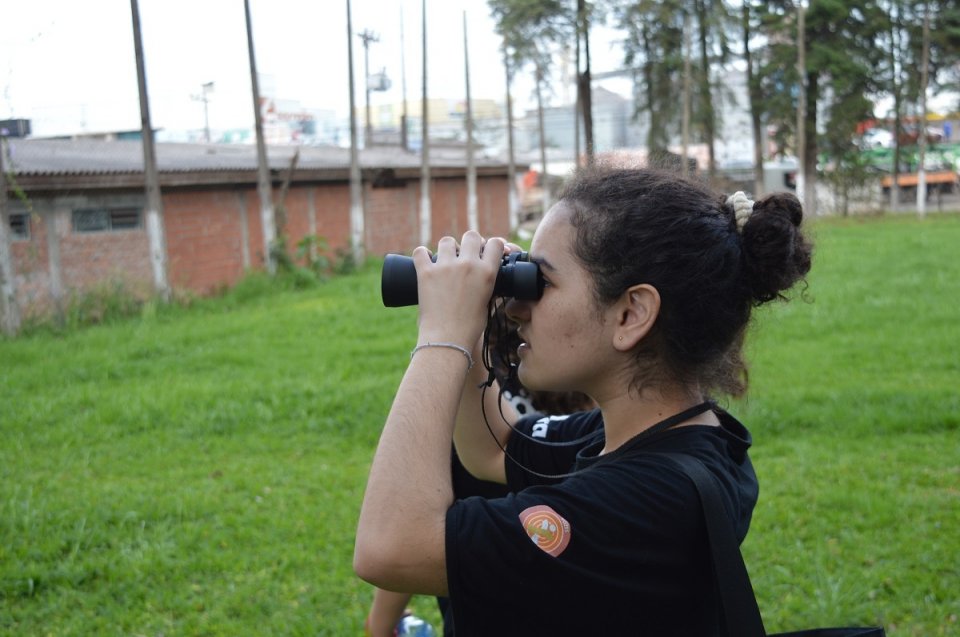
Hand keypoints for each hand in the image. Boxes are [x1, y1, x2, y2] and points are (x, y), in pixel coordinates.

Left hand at [412, 231, 504, 348]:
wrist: (448, 339)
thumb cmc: (470, 327)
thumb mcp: (486, 302)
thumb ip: (486, 286)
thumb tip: (482, 278)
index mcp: (487, 272)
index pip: (495, 243)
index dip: (491, 244)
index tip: (486, 250)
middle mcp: (468, 265)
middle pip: (471, 235)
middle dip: (469, 242)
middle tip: (464, 253)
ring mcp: (445, 267)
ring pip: (447, 241)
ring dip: (447, 247)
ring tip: (444, 258)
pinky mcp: (425, 273)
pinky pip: (420, 252)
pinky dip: (422, 253)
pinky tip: (424, 258)